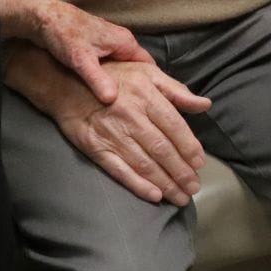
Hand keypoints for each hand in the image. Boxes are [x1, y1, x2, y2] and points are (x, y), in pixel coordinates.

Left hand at [0, 0, 150, 104]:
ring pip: (123, 68)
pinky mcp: (95, 49)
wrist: (41, 18)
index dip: (153, 85)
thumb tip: (112, 99)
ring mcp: (107, 44)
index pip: (149, 66)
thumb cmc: (63, 33)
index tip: (154, 104)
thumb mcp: (81, 59)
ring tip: (122, 104)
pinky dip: (109, 78)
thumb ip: (98, 79)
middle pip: (137, 68)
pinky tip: (103, 92)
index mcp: (124, 42)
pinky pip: (110, 67)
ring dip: (122, 83)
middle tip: (138, 108)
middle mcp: (119, 41)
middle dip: (138, 87)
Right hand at [8, 47, 210, 204]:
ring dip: (165, 183)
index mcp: (146, 95)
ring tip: (181, 197)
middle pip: (162, 149)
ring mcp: (111, 133)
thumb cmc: (112, 77)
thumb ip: (176, 91)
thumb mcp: (146, 73)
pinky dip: (138, 185)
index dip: (190, 148)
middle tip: (194, 188)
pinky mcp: (95, 148)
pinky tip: (154, 195)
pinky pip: (119, 170)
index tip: (200, 164)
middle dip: (181, 172)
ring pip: (144, 163)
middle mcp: (130, 115)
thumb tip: (204, 105)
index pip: (175, 126)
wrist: (66, 83)